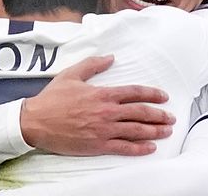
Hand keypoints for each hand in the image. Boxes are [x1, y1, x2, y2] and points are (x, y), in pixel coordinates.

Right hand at [20, 55, 174, 155]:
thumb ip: (93, 64)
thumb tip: (111, 57)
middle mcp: (107, 112)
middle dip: (159, 115)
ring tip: (167, 131)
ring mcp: (103, 130)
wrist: (36, 121)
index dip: (152, 94)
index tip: (163, 97)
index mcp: (102, 94)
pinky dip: (139, 148)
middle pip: (140, 112)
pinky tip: (150, 148)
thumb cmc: (52, 99)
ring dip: (155, 131)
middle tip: (171, 117)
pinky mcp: (97, 145)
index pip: (134, 92)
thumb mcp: (72, 74)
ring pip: (136, 130)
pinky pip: (123, 147)